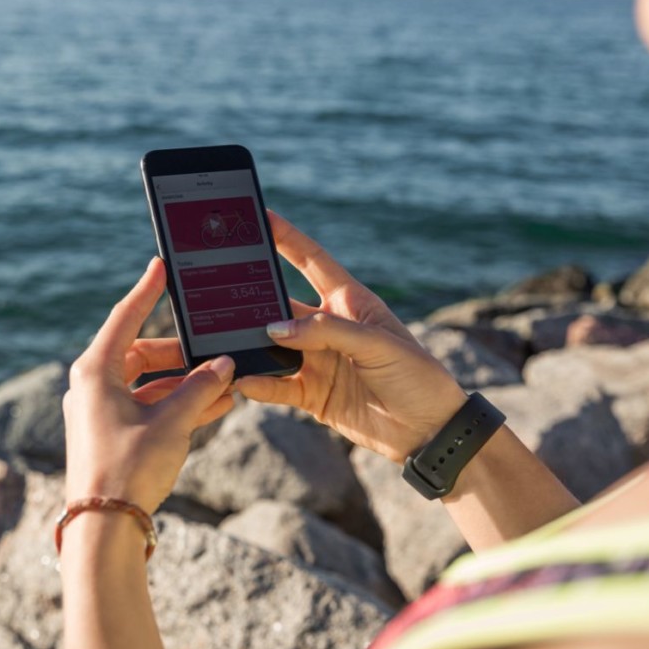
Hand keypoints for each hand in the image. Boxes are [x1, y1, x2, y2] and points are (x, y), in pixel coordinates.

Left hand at [63, 257, 235, 514]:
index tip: (163, 265)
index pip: (126, 317)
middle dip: (184, 354)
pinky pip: (151, 408)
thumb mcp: (172, 423)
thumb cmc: (130, 468)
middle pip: (143, 353)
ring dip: (188, 383)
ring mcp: (102, 411)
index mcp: (95, 371)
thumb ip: (201, 389)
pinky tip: (217, 405)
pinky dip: (179, 404)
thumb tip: (224, 365)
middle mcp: (94, 386)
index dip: (147, 290)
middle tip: (216, 349)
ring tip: (227, 380)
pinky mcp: (114, 434)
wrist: (105, 528)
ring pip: (151, 384)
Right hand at [236, 211, 466, 463]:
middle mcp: (329, 327)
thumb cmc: (417, 375)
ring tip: (221, 336)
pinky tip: (242, 380)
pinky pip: (276, 385)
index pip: (311, 260)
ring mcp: (318, 361)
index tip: (260, 216)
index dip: (287, 237)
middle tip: (219, 285)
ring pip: (272, 346)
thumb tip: (275, 330)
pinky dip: (259, 383)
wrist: (430, 431)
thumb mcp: (378, 344)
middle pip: (281, 305)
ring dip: (249, 342)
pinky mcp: (312, 394)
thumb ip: (327, 332)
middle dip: (253, 295)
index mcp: (350, 301)